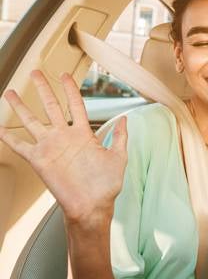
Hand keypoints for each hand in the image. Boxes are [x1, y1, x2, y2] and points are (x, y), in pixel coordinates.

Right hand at [0, 71, 127, 225]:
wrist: (93, 206)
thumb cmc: (107, 185)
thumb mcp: (118, 157)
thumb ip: (120, 137)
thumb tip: (125, 118)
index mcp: (84, 134)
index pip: (75, 105)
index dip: (69, 89)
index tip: (64, 75)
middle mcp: (65, 137)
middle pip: (52, 106)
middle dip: (43, 89)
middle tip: (35, 72)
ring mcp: (51, 147)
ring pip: (32, 121)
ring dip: (21, 107)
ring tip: (10, 92)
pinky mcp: (39, 160)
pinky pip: (20, 147)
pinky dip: (9, 138)